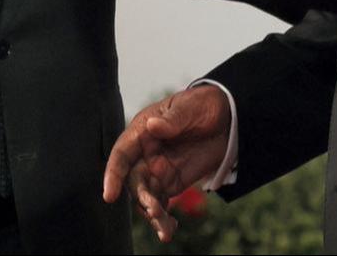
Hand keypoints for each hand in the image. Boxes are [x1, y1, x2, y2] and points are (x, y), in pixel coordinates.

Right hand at [104, 84, 230, 242]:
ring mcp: (157, 170)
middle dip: (142, 198)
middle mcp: (144, 153)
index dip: (113, 173)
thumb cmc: (202, 105)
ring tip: (165, 231)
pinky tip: (170, 230)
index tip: (109, 194)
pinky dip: (163, 219)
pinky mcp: (171, 183)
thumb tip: (152, 126)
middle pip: (134, 180)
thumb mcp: (190, 107)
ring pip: (146, 196)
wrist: (227, 116)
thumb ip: (172, 119)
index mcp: (142, 131)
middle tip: (155, 211)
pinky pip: (162, 203)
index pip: (122, 153)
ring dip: (152, 213)